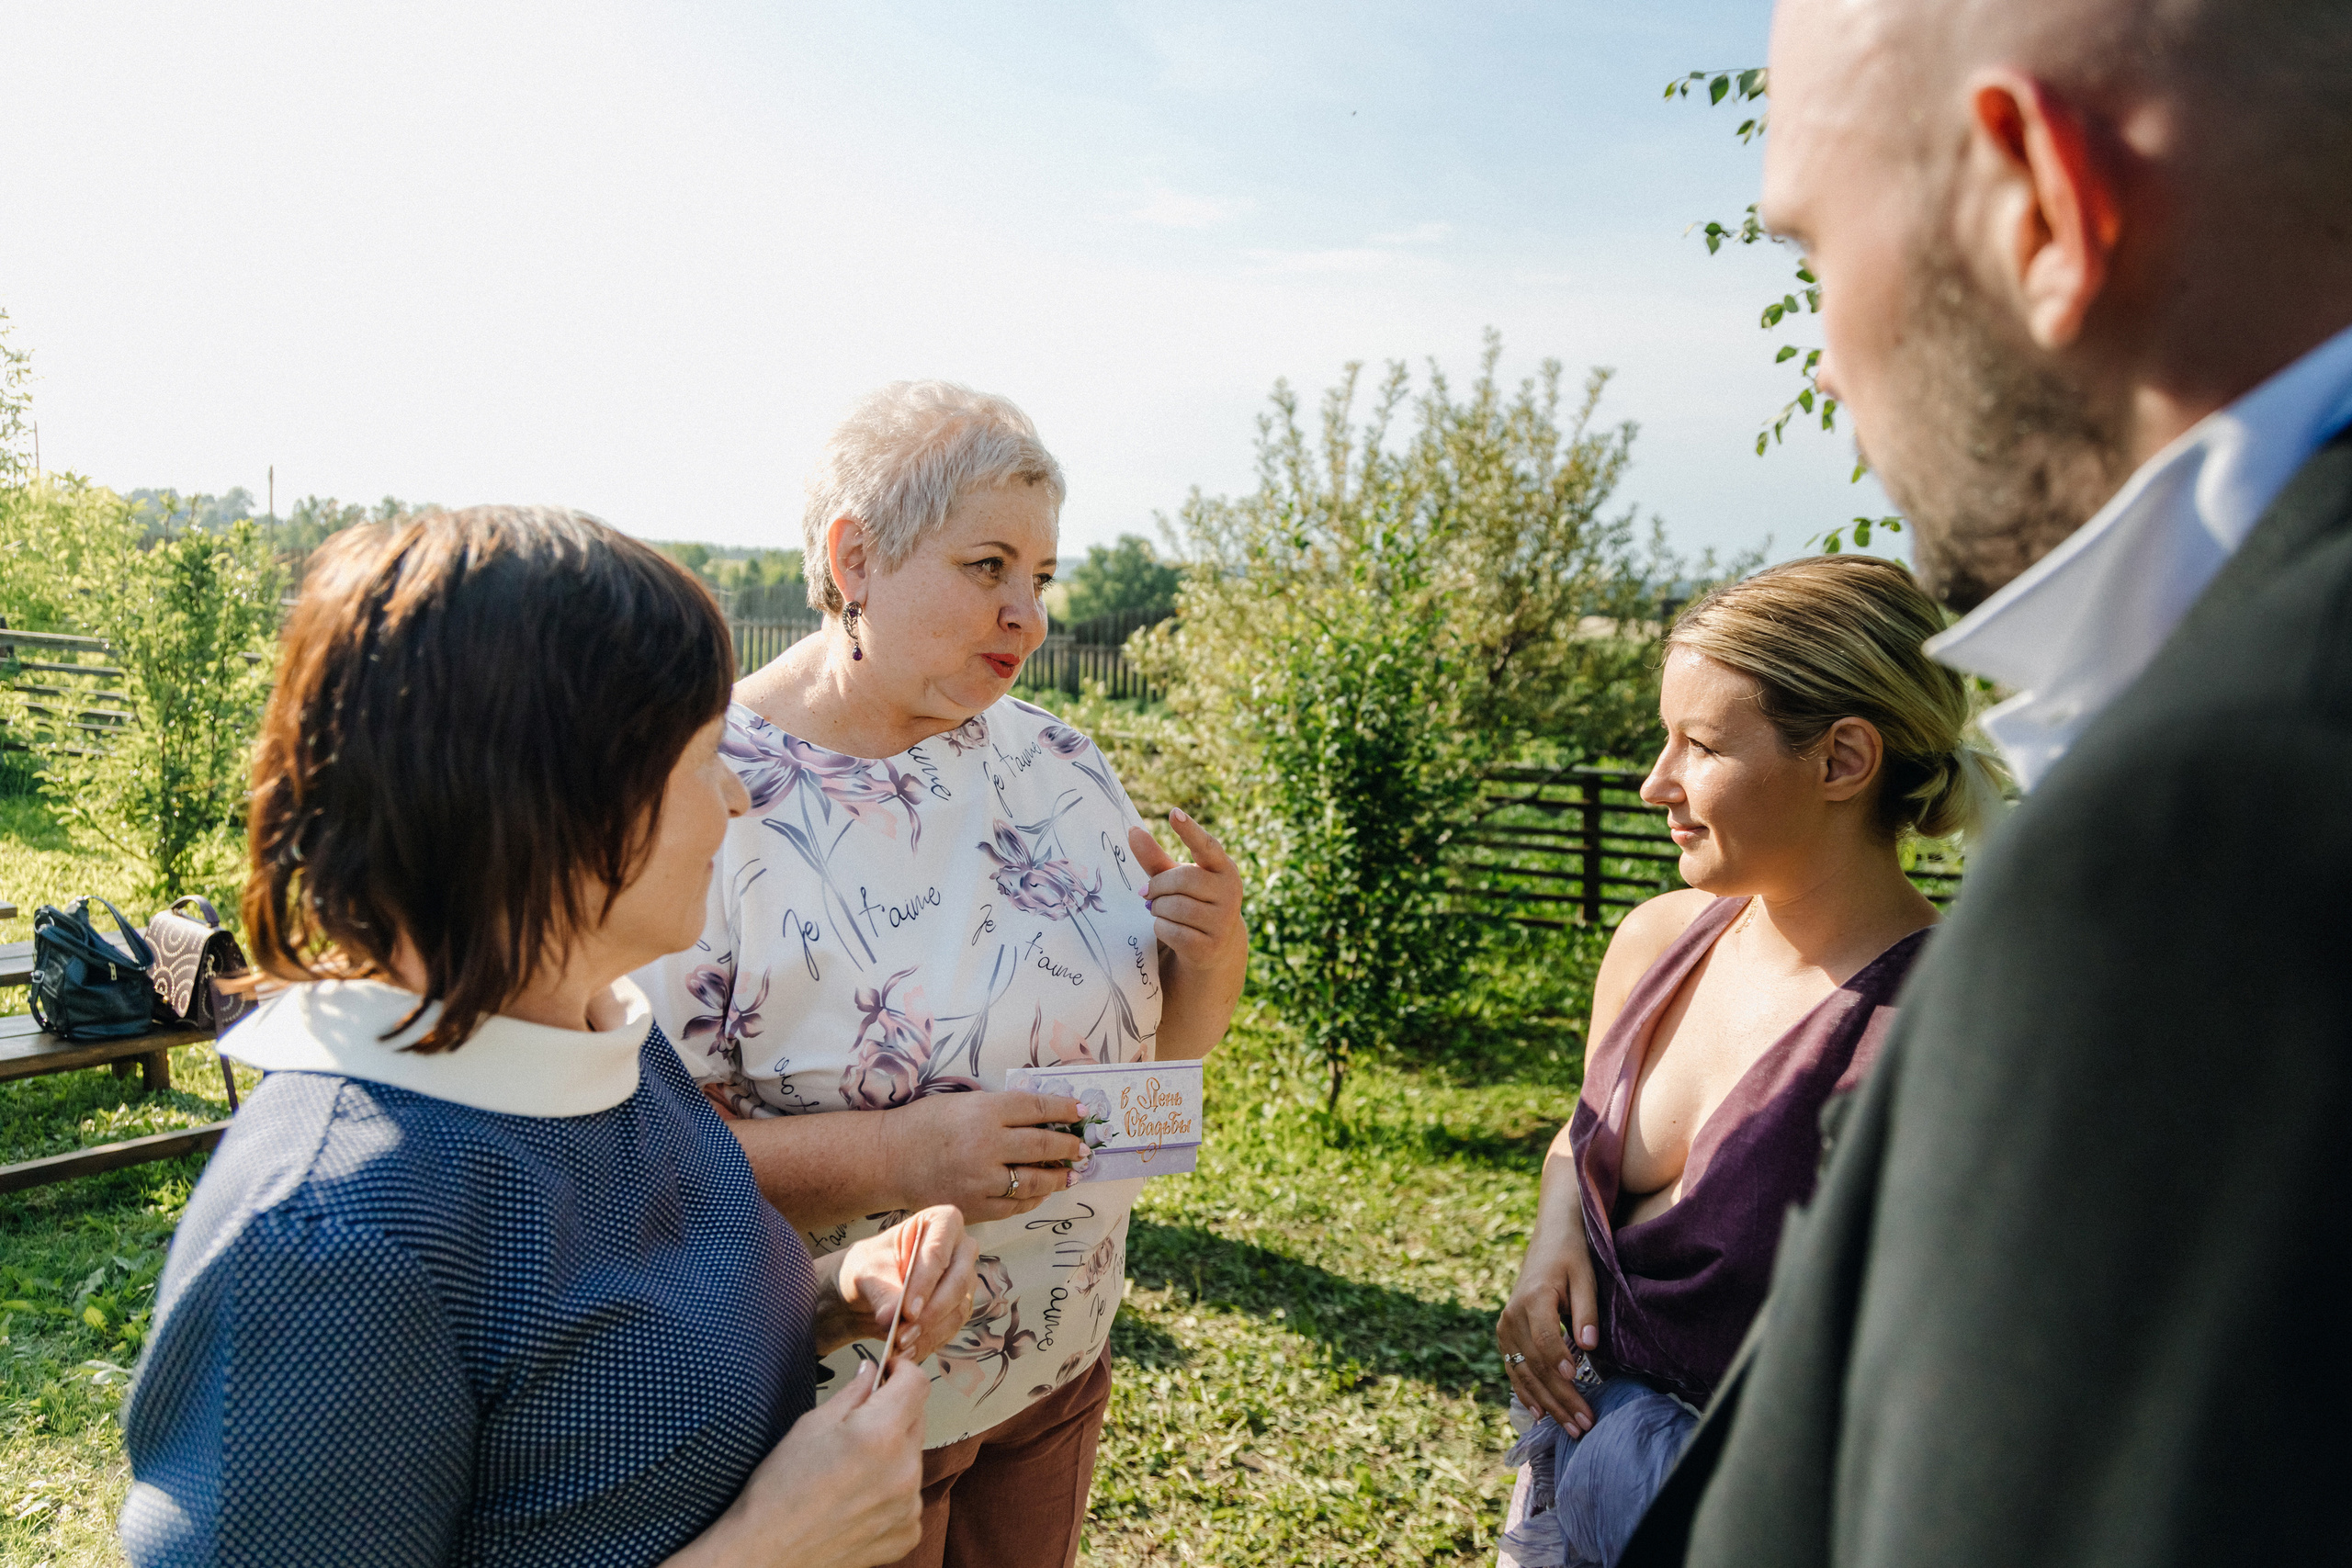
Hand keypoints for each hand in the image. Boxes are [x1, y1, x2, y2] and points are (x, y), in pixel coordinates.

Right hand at [662, 1358, 927, 1567]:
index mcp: (880, 1435)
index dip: (902, 1371)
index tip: (890, 1372)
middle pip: (917, 1421)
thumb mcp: (812, 1425)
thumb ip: (854, 1393)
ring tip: (852, 1471)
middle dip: (894, 1413)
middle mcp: (904, 1470)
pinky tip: (857, 1499)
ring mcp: (908, 1506)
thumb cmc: (779, 1490)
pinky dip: (891, 1492)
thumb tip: (874, 1371)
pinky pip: (909, 1497)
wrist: (767, 1552)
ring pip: (913, 1460)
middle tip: (859, 1425)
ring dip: (893, 1455)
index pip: (917, 1384)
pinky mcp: (907, 1533)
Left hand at [817, 1205, 980, 1361]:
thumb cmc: (870, 1267)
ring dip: (930, 1330)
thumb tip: (891, 1317)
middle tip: (904, 1332)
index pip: (939, 1251)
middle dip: (931, 1311)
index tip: (908, 1311)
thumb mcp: (867, 1272)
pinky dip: (931, 1341)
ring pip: (959, 1307)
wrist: (868, 1291)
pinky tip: (909, 1351)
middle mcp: (961, 1248)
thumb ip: (881, 1292)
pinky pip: (954, 1327)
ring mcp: (964, 1278)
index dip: (926, 1282)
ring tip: (901, 1344)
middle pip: (958, 1280)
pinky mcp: (960, 1306)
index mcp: (941, 1222)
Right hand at [883, 1091, 1088, 1220]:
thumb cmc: (926, 1124)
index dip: (1064, 1110)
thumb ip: (1002, 1109)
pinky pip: (1015, 1206)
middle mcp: (985, 1146)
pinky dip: (1033, 1199)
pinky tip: (1042, 1192)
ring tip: (1071, 1174)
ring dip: (1058, 1178)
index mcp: (984, 1112)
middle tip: (1083, 1148)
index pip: (1037, 1109)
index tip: (1081, 1113)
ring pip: (1034, 1181)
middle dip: (1069, 1147)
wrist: (888, 1159)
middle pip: (1042, 1146)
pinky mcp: (974, 1206)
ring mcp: (981, 1180)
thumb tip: (1044, 1117)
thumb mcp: (964, 1103)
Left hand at [1129, 811, 1245, 977]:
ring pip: (1175, 907)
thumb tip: (1133, 830)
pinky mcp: (1210, 946)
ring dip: (1157, 908)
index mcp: (1224, 868)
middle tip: (1146, 892)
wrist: (1215, 948)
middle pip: (1183, 880)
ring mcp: (1223, 921)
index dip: (1190, 831)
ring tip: (1158, 910)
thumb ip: (1155, 857)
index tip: (1174, 814)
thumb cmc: (1193, 902)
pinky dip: (1160, 928)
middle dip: (1158, 886)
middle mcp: (1231, 892)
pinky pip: (1172, 930)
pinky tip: (1166, 927)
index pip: (1207, 846)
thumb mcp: (1176, 879)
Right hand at [1497, 1242, 1599, 1434]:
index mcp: (1534, 1298)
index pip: (1544, 1338)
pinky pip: (1513, 1369)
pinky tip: (1540, 1414)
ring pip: (1525, 1373)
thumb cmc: (1572, 1257)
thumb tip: (1590, 1346)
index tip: (1575, 1380)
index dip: (1558, 1360)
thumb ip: (1586, 1311)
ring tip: (1572, 1427)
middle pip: (1536, 1364)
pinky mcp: (1505, 1334)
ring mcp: (1505, 1326)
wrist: (1550, 1239)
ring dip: (1548, 1403)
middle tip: (1585, 1424)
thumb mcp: (1585, 1277)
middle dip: (1561, 1397)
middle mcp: (1513, 1314)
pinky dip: (1526, 1393)